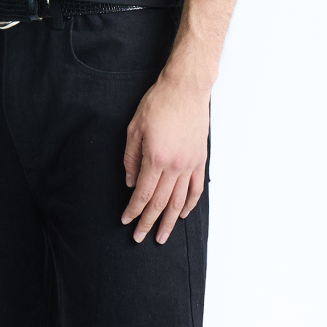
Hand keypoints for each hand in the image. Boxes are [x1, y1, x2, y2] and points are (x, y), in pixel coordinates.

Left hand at [122, 71, 209, 243]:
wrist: (186, 89)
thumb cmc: (158, 104)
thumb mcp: (134, 128)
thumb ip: (131, 158)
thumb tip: (130, 182)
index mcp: (155, 158)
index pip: (142, 194)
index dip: (134, 211)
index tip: (126, 222)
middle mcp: (174, 166)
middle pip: (160, 202)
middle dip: (149, 222)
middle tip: (140, 238)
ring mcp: (190, 164)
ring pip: (179, 200)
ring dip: (170, 221)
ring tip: (163, 236)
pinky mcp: (200, 159)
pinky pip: (196, 187)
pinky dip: (190, 204)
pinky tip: (182, 213)